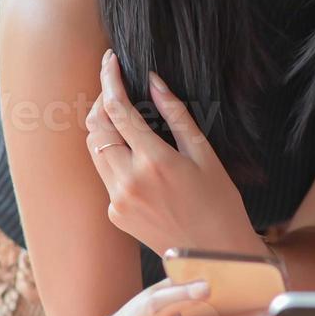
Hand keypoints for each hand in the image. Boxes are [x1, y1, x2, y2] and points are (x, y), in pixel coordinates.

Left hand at [85, 50, 258, 255]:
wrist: (213, 255)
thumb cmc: (219, 203)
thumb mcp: (205, 154)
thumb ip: (176, 115)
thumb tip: (153, 82)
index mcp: (154, 161)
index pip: (117, 109)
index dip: (109, 79)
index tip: (109, 60)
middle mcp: (128, 180)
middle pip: (96, 127)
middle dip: (101, 101)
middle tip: (116, 86)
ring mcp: (118, 200)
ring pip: (95, 151)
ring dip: (103, 128)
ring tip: (124, 116)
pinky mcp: (115, 214)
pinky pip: (105, 176)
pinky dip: (114, 158)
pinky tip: (136, 157)